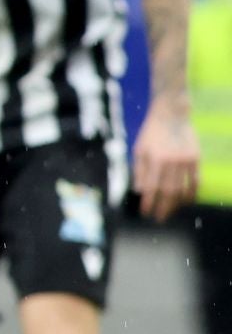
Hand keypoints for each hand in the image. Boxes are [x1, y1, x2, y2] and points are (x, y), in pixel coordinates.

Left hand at [132, 100, 198, 221]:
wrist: (172, 115)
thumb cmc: (151, 133)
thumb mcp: (139, 149)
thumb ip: (138, 170)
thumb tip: (138, 190)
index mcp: (154, 160)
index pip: (150, 188)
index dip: (148, 203)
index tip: (145, 213)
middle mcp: (170, 162)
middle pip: (167, 192)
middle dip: (162, 208)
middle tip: (159, 218)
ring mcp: (185, 161)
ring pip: (182, 189)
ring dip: (177, 204)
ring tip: (171, 212)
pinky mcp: (196, 159)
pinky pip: (196, 181)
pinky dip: (192, 193)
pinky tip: (186, 201)